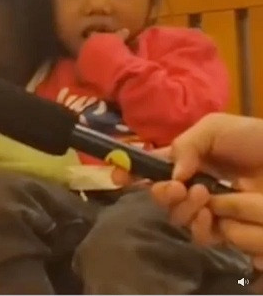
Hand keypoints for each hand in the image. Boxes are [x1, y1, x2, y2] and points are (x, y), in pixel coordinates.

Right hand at [119, 113, 262, 265]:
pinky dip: (200, 226)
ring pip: (177, 218)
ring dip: (182, 208)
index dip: (129, 171)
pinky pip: (201, 236)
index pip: (151, 167)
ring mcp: (209, 209)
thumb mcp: (215, 127)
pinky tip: (210, 214)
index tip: (116, 176)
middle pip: (160, 197)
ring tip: (203, 195)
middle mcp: (193, 185)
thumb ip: (185, 145)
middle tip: (177, 187)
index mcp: (187, 160)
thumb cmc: (255, 139)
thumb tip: (171, 176)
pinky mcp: (228, 229)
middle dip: (161, 193)